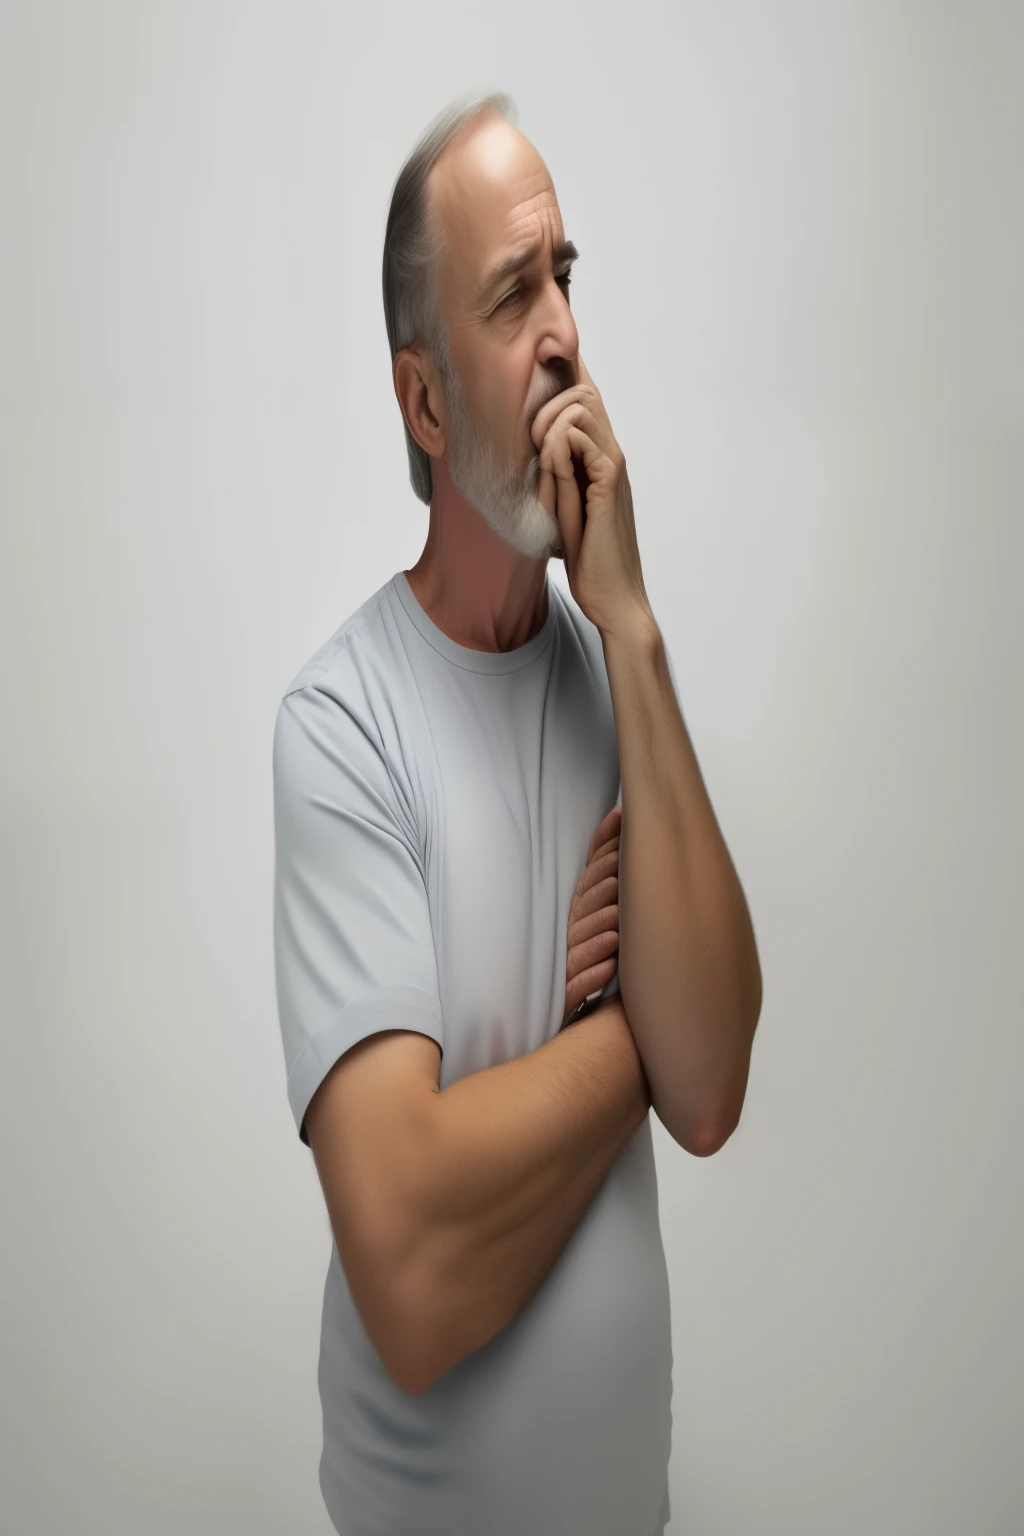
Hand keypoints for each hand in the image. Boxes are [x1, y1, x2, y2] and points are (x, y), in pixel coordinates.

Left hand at [530, 355, 653, 640]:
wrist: (614, 598)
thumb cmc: (590, 562)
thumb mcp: (561, 512)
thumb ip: (553, 480)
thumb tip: (533, 454)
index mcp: (600, 459)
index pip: (586, 401)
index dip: (562, 377)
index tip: (533, 374)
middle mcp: (611, 455)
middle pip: (585, 389)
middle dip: (548, 399)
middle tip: (529, 436)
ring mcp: (613, 467)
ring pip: (584, 404)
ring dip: (550, 420)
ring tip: (537, 453)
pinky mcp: (610, 483)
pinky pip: (582, 440)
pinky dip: (558, 446)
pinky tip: (548, 468)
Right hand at [562, 805, 621, 1026]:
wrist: (567, 998)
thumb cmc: (587, 942)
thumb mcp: (594, 897)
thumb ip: (602, 858)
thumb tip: (619, 812)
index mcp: (577, 911)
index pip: (587, 884)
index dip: (601, 867)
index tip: (621, 850)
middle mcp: (569, 933)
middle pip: (582, 911)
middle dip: (599, 897)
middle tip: (619, 884)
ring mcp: (566, 963)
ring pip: (579, 946)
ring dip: (597, 935)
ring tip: (617, 928)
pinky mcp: (565, 994)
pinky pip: (578, 984)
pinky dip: (593, 975)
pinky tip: (611, 967)